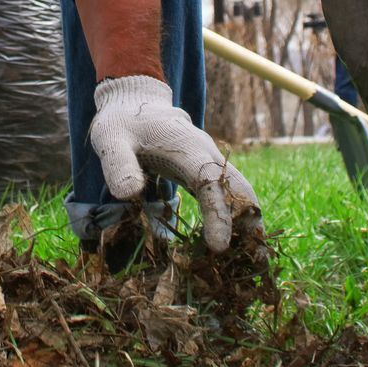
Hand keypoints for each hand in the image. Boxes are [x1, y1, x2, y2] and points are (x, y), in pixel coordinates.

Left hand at [89, 76, 260, 250]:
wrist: (135, 103)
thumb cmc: (121, 123)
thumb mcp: (110, 140)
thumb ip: (119, 165)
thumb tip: (130, 194)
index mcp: (189, 148)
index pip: (212, 184)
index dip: (219, 215)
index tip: (219, 248)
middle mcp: (208, 155)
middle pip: (241, 189)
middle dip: (251, 224)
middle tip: (257, 263)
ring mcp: (210, 163)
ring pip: (240, 193)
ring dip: (248, 224)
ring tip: (253, 262)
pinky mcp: (205, 172)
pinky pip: (227, 196)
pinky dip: (235, 219)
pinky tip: (233, 246)